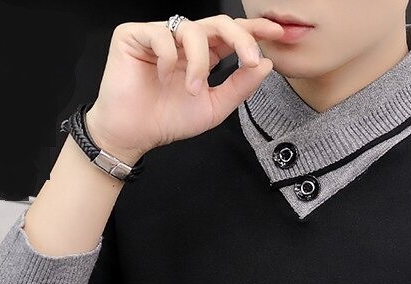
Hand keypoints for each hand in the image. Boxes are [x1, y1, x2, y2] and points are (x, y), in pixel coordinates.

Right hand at [84, 14, 285, 160]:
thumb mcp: (213, 107)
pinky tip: (161, 77)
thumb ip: (239, 87)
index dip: (254, 30)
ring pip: (192, 30)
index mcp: (203, 55)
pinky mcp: (134, 35)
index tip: (277, 32)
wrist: (133, 133)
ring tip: (194, 89)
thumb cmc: (167, 120)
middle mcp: (183, 42)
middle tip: (250, 61)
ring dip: (200, 62)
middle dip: (240, 38)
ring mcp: (160, 35)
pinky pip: (162, 35)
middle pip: (218, 23)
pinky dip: (168, 58)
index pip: (231, 35)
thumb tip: (265, 65)